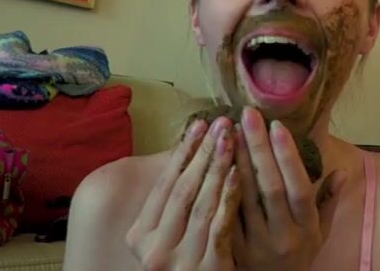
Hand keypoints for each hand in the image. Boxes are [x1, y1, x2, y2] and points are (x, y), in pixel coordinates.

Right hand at [125, 117, 240, 270]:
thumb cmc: (182, 262)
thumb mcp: (165, 234)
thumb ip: (173, 199)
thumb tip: (188, 149)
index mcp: (139, 236)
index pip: (164, 185)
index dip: (183, 153)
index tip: (198, 124)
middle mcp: (154, 250)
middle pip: (183, 190)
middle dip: (204, 153)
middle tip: (221, 123)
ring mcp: (181, 261)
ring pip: (202, 204)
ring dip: (219, 168)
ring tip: (232, 139)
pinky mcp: (208, 269)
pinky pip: (221, 225)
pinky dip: (229, 197)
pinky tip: (240, 173)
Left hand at [231, 107, 347, 270]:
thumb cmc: (298, 256)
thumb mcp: (321, 233)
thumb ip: (329, 201)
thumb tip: (342, 171)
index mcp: (307, 229)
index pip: (299, 188)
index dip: (288, 157)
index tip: (277, 126)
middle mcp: (283, 236)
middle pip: (269, 187)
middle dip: (258, 148)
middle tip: (248, 115)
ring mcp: (255, 244)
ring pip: (244, 198)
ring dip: (236, 161)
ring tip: (230, 130)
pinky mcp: (232, 249)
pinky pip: (225, 214)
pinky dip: (220, 186)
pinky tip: (215, 162)